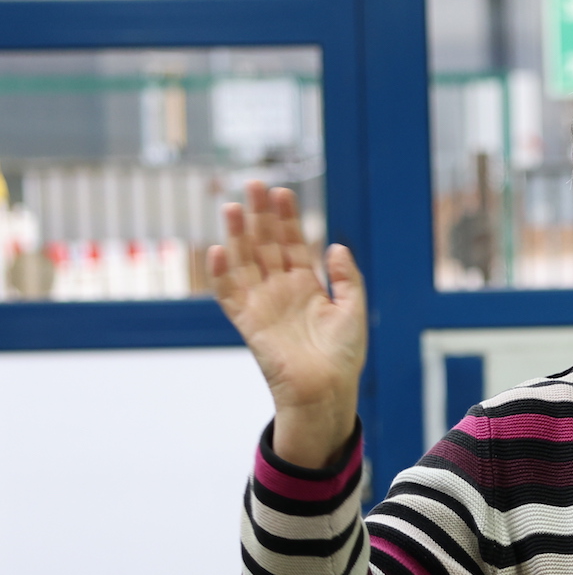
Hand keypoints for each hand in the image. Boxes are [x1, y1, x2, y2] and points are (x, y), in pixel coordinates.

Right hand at [209, 182, 365, 469]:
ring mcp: (262, 304)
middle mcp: (281, 290)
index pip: (293, 243)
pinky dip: (221, 273)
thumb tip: (337, 246)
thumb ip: (346, 278)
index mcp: (307, 286)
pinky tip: (218, 249)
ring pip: (244, 261)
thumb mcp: (353, 311)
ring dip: (237, 235)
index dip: (287, 218)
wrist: (326, 391)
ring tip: (232, 206)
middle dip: (259, 215)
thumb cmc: (343, 357)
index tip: (283, 191)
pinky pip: (229, 294)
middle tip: (254, 183)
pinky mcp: (247, 322)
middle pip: (266, 244)